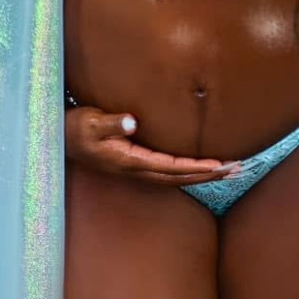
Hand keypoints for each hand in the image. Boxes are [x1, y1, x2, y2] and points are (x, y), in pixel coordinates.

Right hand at [65, 103, 243, 187]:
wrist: (58, 140)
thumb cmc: (74, 128)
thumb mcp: (90, 121)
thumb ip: (111, 122)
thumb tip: (131, 121)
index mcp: (130, 161)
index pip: (172, 167)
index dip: (197, 167)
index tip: (221, 164)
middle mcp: (137, 170)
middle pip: (181, 177)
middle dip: (211, 174)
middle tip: (240, 169)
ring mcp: (136, 170)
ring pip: (178, 177)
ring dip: (204, 175)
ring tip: (229, 171)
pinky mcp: (135, 166)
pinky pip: (170, 173)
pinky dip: (190, 172)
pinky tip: (201, 169)